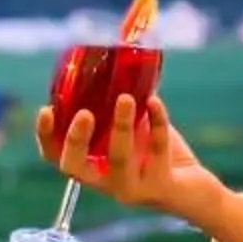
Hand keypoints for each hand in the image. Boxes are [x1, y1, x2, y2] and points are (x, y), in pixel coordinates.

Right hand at [33, 91, 226, 223]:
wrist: (197, 191)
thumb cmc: (161, 155)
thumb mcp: (137, 126)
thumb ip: (124, 101)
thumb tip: (123, 50)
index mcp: (93, 166)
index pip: (57, 157)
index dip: (46, 137)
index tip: (45, 110)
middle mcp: (106, 182)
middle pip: (75, 167)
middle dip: (75, 140)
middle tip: (85, 113)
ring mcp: (132, 189)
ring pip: (118, 160)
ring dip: (121, 127)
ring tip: (126, 98)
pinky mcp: (160, 188)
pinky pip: (157, 152)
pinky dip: (157, 124)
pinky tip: (156, 102)